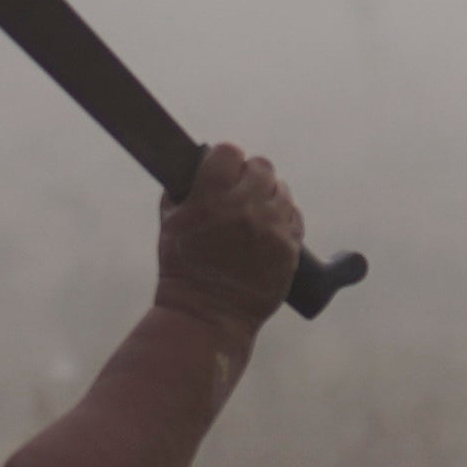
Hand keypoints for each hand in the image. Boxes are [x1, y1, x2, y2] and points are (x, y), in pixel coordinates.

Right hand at [154, 143, 304, 333]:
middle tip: (241, 191)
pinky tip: (268, 229)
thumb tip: (196, 166)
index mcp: (211, 197)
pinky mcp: (289, 248)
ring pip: (282, 190)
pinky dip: (283, 218)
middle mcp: (245, 207)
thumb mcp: (171, 224)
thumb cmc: (183, 270)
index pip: (229, 152)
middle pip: (261, 167)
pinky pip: (295, 216)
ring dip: (269, 196)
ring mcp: (271, 227)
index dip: (225, 160)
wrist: (207, 315)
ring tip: (256, 213)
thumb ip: (183, 190)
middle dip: (250, 175)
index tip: (223, 171)